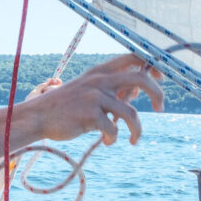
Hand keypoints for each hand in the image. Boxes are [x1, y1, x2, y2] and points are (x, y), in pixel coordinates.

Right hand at [24, 55, 163, 145]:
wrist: (38, 117)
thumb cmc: (64, 105)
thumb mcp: (87, 89)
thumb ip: (110, 88)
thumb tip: (135, 93)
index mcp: (100, 71)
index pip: (133, 58)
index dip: (152, 66)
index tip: (162, 77)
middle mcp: (100, 80)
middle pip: (140, 80)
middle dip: (157, 94)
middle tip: (160, 108)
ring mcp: (94, 97)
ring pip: (131, 113)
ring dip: (137, 130)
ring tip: (133, 140)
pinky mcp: (89, 115)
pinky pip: (113, 129)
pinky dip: (114, 139)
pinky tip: (107, 142)